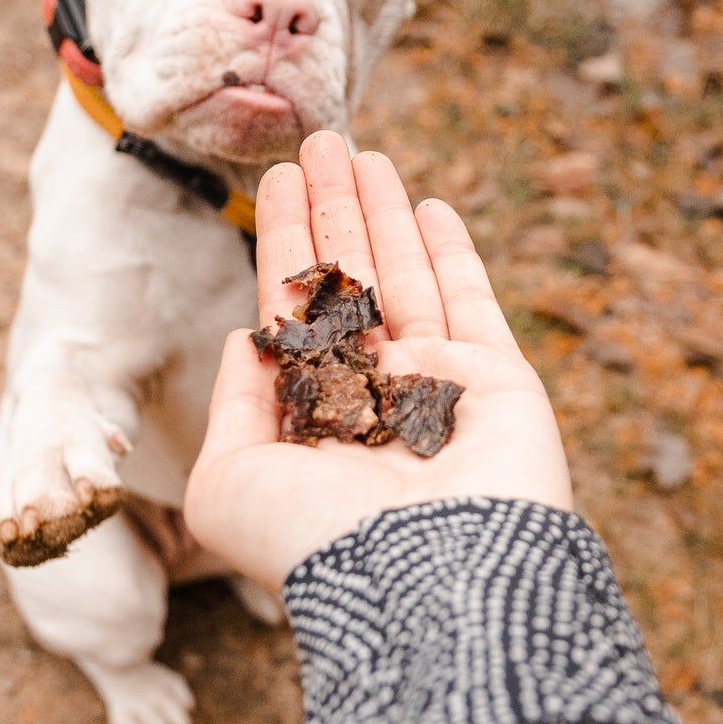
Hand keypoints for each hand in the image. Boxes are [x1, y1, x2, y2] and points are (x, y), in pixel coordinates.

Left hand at [185, 132, 572, 592]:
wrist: (429, 583)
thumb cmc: (315, 542)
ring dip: (380, 210)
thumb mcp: (227, 482)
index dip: (283, 242)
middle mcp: (374, 396)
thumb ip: (233, 404)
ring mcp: (436, 384)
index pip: (292, 310)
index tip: (275, 183)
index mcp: (312, 418)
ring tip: (358, 148)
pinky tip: (428, 204)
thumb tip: (245, 340)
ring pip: (404, 275)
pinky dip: (451, 252)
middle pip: (347, 278)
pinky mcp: (495, 380)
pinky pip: (472, 300)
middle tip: (316, 141)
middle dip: (331, 210)